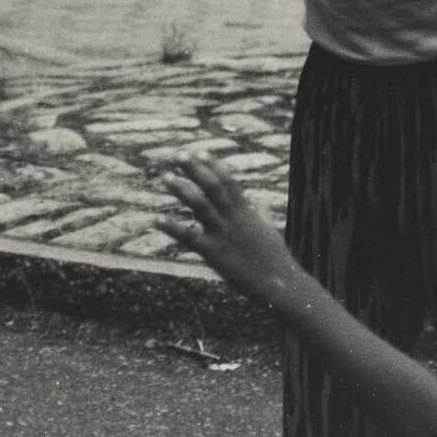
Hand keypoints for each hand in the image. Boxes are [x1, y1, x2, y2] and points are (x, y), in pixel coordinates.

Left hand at [158, 157, 301, 306]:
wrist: (280, 284)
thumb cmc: (275, 259)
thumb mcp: (269, 230)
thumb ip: (261, 213)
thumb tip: (260, 200)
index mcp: (246, 211)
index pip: (229, 181)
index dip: (214, 166)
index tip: (200, 152)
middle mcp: (233, 218)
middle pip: (213, 187)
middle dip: (195, 170)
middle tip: (178, 155)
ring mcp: (223, 234)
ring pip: (201, 206)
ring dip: (182, 190)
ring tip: (165, 177)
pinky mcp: (214, 253)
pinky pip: (190, 238)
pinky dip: (173, 228)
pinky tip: (157, 219)